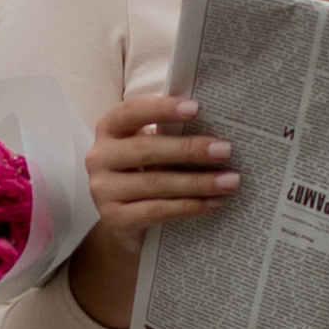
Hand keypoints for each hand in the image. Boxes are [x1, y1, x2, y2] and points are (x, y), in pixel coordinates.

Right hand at [70, 95, 238, 328]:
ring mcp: (102, 190)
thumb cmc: (146, 171)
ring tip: (229, 181)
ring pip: (155, 183)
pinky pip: (156, 211)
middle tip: (224, 150)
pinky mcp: (114, 219)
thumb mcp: (152, 148)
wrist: (126, 219)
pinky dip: (188, 207)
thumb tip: (215, 129)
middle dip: (189, 149)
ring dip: (197, 182)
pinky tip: (212, 203)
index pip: (132, 111)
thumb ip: (170, 134)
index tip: (196, 108)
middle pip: (147, 150)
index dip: (162, 108)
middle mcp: (99, 157)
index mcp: (109, 129)